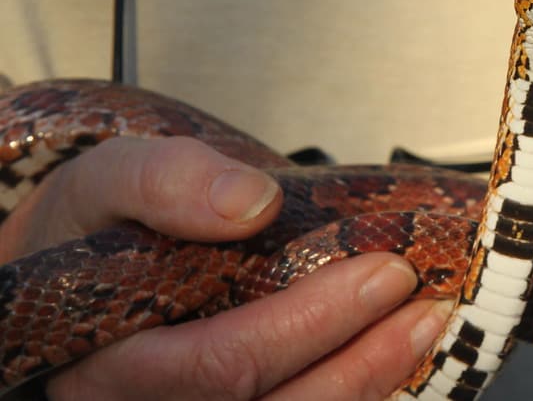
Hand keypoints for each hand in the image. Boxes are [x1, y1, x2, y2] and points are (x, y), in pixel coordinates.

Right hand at [0, 137, 447, 399]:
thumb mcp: (112, 179)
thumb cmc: (94, 225)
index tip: (382, 271)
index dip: (310, 324)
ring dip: (369, 384)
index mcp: (112, 360)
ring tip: (423, 329)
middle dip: (360, 359)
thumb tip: (251, 204)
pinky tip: (390, 356)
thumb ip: (167, 181)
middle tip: (421, 303)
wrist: (83, 259)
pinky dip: (351, 393)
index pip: (219, 364)